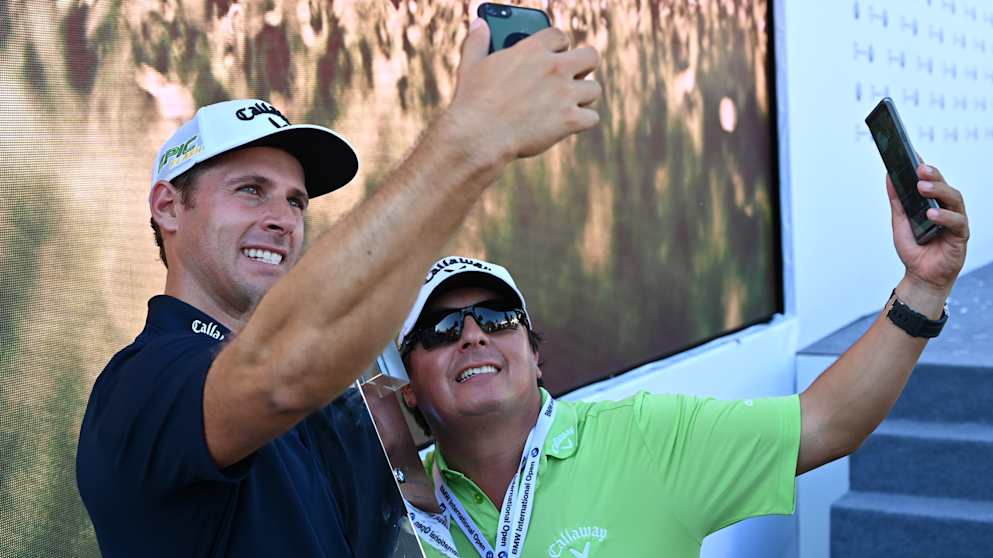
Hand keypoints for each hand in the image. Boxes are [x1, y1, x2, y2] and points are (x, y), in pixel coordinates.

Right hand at [446, 18, 600, 160]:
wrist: (479, 135)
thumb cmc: (473, 101)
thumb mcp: (471, 65)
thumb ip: (478, 41)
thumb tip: (479, 24)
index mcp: (533, 49)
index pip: (560, 36)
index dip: (559, 46)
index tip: (556, 54)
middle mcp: (555, 68)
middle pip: (590, 56)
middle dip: (584, 66)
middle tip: (573, 77)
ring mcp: (565, 94)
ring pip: (594, 89)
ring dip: (584, 96)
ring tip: (570, 103)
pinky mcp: (569, 120)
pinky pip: (592, 118)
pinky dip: (583, 122)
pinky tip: (570, 124)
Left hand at [887, 163, 968, 296]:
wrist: (921, 275)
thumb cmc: (914, 248)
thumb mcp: (899, 221)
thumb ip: (897, 200)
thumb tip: (889, 176)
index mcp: (933, 203)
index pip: (932, 181)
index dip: (925, 167)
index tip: (914, 154)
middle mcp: (946, 209)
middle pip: (945, 186)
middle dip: (933, 175)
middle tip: (920, 169)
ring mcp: (956, 220)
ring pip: (954, 200)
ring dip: (939, 192)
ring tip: (923, 188)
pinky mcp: (960, 235)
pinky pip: (957, 222)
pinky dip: (944, 217)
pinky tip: (931, 214)